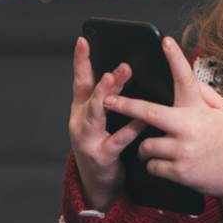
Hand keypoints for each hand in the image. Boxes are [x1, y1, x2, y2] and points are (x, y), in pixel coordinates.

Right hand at [69, 36, 147, 209]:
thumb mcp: (100, 119)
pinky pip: (118, 139)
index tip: (84, 40)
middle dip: (104, 78)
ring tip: (115, 79)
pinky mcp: (101, 155)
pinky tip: (142, 120)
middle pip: (91, 94)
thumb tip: (125, 68)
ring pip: (98, 113)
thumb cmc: (103, 143)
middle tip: (120, 65)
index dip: (81, 60)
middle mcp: (80, 120)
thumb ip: (108, 96)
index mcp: (82, 108)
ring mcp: (88, 138)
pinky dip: (130, 128)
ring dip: (106, 95)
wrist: (97, 182)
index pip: (81, 80)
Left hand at [103, 37, 222, 205]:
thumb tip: (188, 78)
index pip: (186, 78)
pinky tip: (164, 163)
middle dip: (124, 105)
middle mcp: (188, 127)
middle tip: (106, 100)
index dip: (176, 58)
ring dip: (145, 147)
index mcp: (198, 109)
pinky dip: (154, 164)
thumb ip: (204, 93)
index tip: (166, 41)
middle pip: (148, 113)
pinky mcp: (179, 172)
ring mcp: (182, 150)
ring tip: (153, 148)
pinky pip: (153, 166)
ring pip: (146, 145)